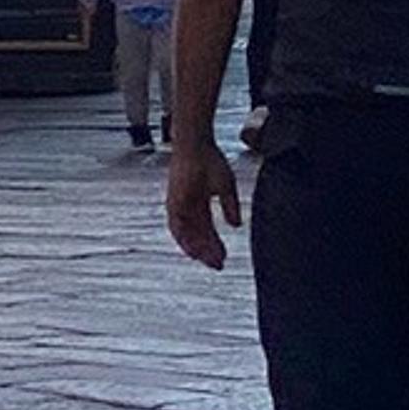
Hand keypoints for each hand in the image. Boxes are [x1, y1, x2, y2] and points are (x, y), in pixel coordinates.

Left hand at [163, 137, 241, 268]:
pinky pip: (176, 227)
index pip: (207, 231)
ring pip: (186, 235)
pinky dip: (183, 240)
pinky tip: (192, 250)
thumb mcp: (226, 185)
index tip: (223, 259)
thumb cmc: (210, 159)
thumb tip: (236, 225)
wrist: (196, 144)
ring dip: (197, 249)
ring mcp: (179, 206)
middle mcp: (188, 208)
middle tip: (218, 265)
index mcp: (200, 204)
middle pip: (197, 237)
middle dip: (207, 252)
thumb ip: (230, 206)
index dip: (215, 246)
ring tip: (208, 261)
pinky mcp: (173, 202)